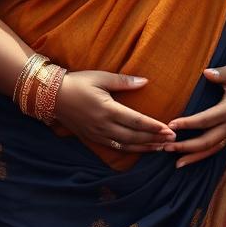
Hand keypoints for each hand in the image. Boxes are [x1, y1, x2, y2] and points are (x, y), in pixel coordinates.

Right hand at [54, 71, 174, 152]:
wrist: (53, 96)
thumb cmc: (78, 82)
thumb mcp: (101, 77)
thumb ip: (124, 81)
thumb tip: (145, 81)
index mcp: (107, 109)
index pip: (136, 121)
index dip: (154, 127)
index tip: (169, 129)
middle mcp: (104, 125)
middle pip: (135, 136)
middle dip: (155, 139)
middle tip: (172, 140)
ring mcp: (98, 134)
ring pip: (126, 145)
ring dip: (146, 147)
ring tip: (161, 147)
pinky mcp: (93, 138)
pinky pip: (116, 147)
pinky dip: (131, 149)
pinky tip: (141, 148)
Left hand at [164, 64, 225, 168]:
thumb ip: (221, 73)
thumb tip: (207, 73)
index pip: (206, 120)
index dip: (189, 123)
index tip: (171, 124)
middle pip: (208, 140)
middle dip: (187, 146)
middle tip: (167, 146)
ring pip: (213, 149)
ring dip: (194, 156)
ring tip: (177, 163)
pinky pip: (216, 148)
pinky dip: (203, 156)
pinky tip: (189, 160)